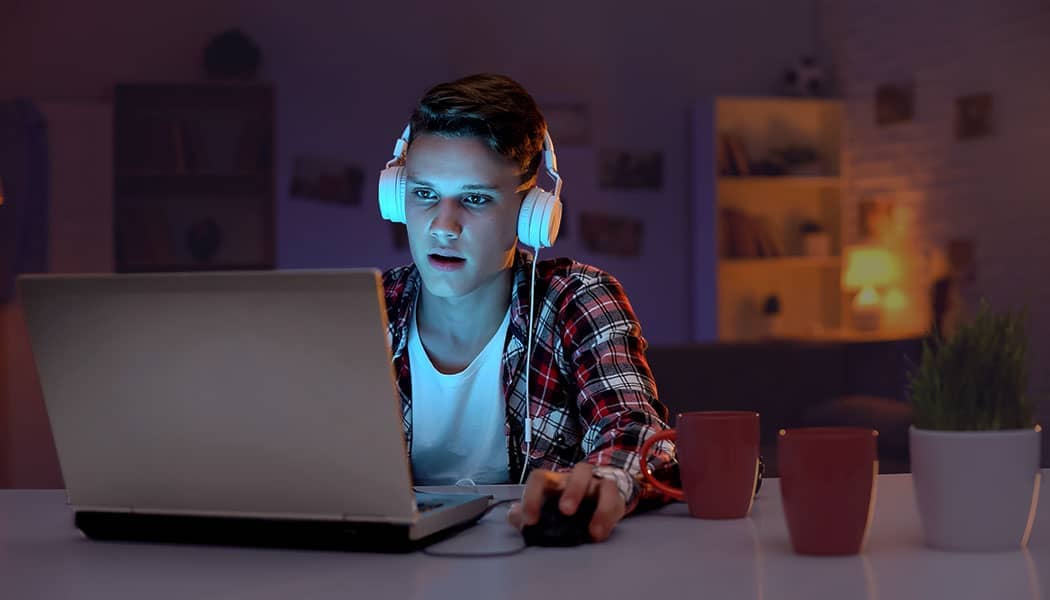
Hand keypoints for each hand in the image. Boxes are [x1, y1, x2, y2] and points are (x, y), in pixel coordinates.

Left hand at [506, 463, 625, 541]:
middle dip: (572, 491)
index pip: (540, 478)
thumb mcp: (546, 508)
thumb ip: (527, 512)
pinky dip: (607, 516)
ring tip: (591, 529)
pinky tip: (599, 534)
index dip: (532, 496)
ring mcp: (596, 483)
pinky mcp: (613, 495)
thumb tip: (513, 516)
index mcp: (555, 480)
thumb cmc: (567, 501)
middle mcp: (576, 477)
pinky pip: (614, 498)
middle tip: (566, 511)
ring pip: (602, 484)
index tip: (530, 520)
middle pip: (577, 472)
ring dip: (597, 505)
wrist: (599, 496)